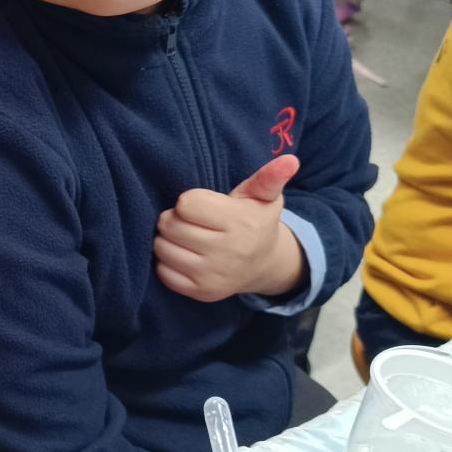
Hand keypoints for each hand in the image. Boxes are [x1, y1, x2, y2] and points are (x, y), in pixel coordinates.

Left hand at [153, 155, 304, 302]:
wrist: (263, 264)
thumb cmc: (254, 221)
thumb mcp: (263, 197)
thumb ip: (269, 177)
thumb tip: (290, 159)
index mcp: (240, 223)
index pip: (186, 203)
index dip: (189, 201)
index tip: (202, 206)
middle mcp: (228, 252)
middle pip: (170, 225)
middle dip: (174, 218)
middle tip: (189, 221)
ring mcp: (213, 276)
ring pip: (162, 248)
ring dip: (167, 239)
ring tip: (185, 236)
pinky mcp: (201, 293)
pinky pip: (163, 272)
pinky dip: (167, 262)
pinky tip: (184, 255)